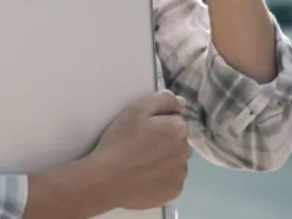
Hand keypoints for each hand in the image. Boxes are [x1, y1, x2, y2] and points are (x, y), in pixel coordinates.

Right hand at [90, 90, 191, 210]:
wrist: (106, 179)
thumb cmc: (120, 140)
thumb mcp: (137, 109)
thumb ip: (164, 99)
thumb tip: (182, 103)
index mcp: (179, 130)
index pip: (175, 119)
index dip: (158, 122)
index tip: (143, 130)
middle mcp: (186, 152)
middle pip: (177, 141)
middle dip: (164, 140)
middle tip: (140, 146)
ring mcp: (181, 174)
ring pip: (175, 161)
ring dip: (164, 159)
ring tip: (141, 163)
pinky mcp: (173, 192)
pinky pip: (171, 179)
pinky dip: (161, 178)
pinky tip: (144, 176)